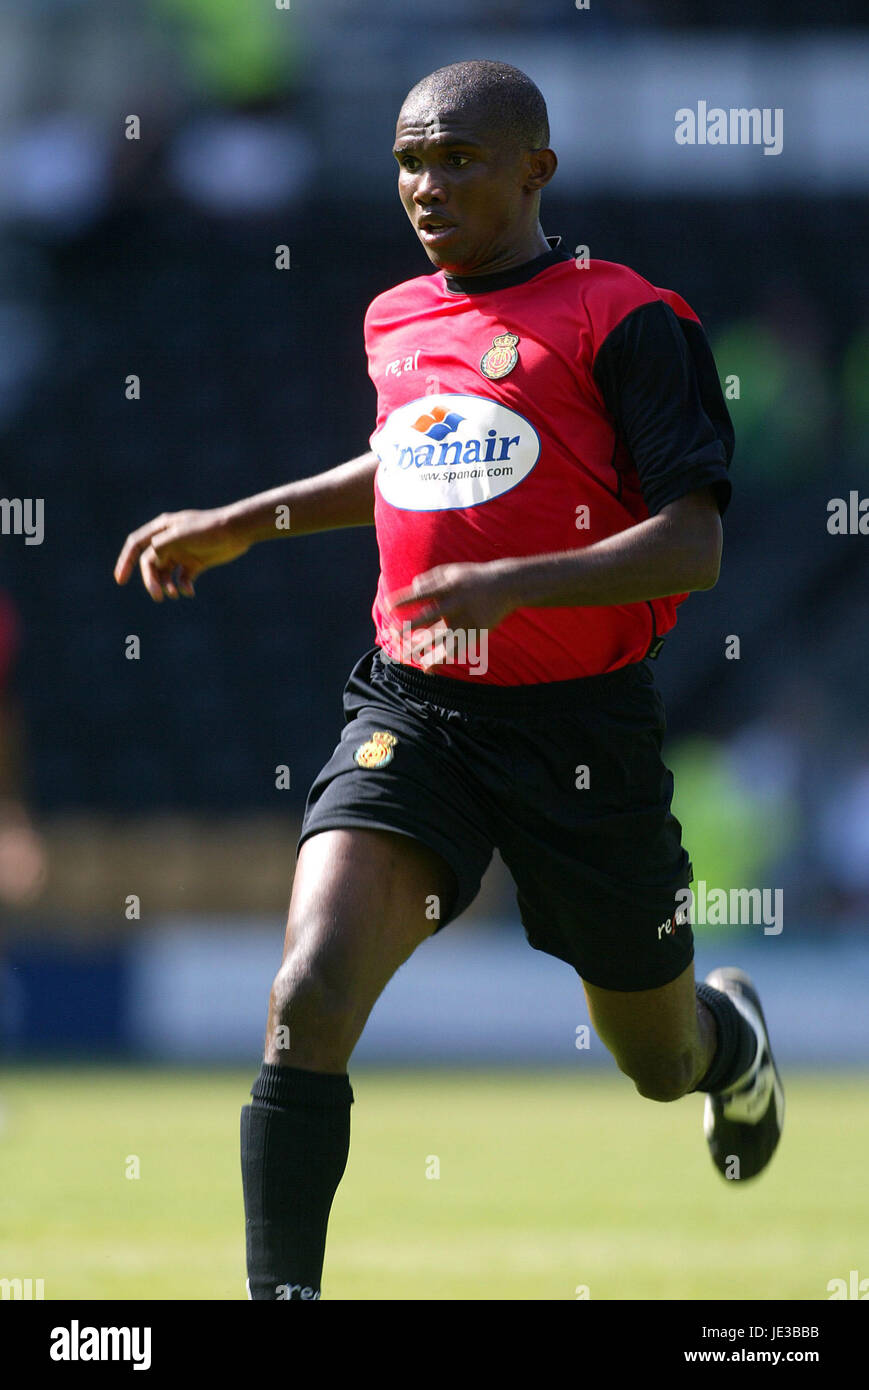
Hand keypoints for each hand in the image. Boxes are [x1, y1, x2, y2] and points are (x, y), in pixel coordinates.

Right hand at [113, 508, 250, 600]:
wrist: (237, 531)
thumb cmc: (208, 530)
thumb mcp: (181, 535)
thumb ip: (161, 545)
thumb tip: (150, 557)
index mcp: (162, 529)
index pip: (136, 545)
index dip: (125, 562)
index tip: (120, 580)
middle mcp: (169, 541)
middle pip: (150, 564)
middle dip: (151, 580)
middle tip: (158, 596)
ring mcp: (182, 552)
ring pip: (165, 574)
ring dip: (166, 586)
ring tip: (175, 594)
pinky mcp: (195, 563)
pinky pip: (182, 579)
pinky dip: (183, 587)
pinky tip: (189, 592)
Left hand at [387, 560, 517, 667]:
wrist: (506, 585)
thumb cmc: (473, 577)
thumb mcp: (452, 570)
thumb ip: (430, 578)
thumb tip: (412, 588)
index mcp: (449, 586)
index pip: (422, 594)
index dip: (404, 600)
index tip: (388, 607)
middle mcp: (456, 603)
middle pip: (429, 616)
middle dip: (410, 626)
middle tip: (394, 635)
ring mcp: (466, 619)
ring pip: (441, 637)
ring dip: (423, 648)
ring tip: (407, 656)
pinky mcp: (475, 631)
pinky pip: (455, 648)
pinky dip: (441, 659)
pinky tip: (428, 668)